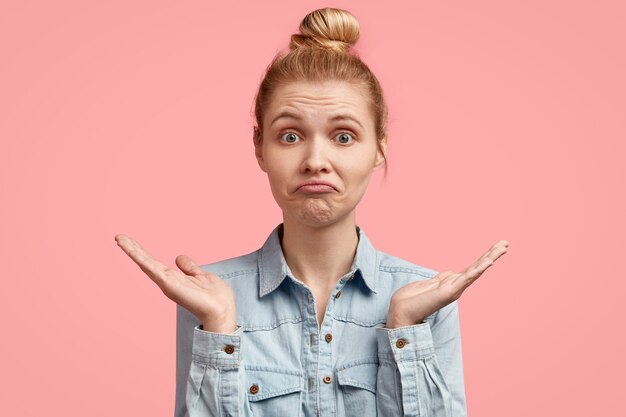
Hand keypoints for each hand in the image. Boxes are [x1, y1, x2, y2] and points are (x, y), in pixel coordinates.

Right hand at [115, 234, 236, 332]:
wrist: (222, 310)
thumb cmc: (215, 297)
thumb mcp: (201, 276)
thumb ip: (189, 267)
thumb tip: (179, 258)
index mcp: (174, 278)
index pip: (154, 262)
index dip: (142, 252)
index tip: (131, 241)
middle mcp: (167, 280)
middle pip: (146, 261)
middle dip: (132, 249)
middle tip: (119, 236)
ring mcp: (166, 282)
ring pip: (145, 263)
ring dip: (132, 250)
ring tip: (119, 239)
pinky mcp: (168, 283)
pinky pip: (151, 268)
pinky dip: (140, 258)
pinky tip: (131, 249)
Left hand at [386, 240, 508, 327]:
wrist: (401, 312)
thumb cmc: (411, 300)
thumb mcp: (429, 284)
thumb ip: (441, 278)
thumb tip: (450, 273)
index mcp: (451, 283)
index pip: (471, 267)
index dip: (484, 257)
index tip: (496, 247)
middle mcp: (456, 286)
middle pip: (477, 267)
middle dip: (492, 254)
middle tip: (506, 242)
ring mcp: (454, 289)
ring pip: (476, 270)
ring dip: (490, 258)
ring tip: (503, 247)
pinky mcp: (449, 291)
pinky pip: (466, 278)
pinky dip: (478, 269)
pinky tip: (489, 262)